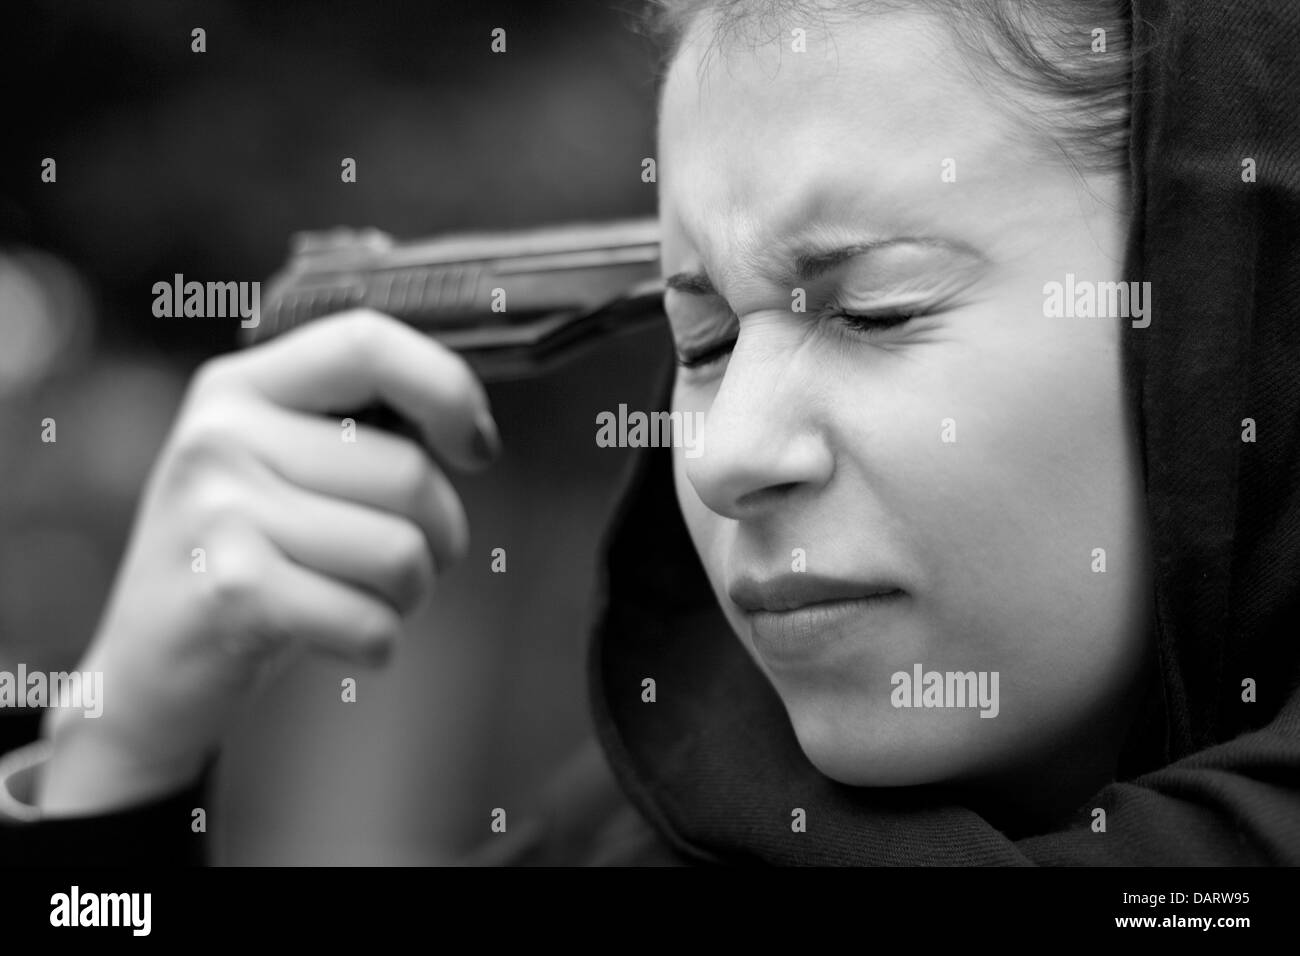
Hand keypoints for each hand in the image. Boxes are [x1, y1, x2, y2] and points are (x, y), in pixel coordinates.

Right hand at [37, 310, 498, 814]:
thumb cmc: (256, 558)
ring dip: (409, 596)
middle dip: (440, 535)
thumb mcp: (285, 468)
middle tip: (404, 562)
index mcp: (240, 386)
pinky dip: (377, 643)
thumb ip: (362, 428)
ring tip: (360, 598)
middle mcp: (220, 433)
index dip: (447, 389)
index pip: (367, 342)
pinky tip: (338, 640)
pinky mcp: (231, 592)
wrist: (148, 669)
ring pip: (402, 553)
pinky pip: (371, 621)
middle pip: (410, 473)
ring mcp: (218, 510)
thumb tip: (473, 430)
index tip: (475, 449)